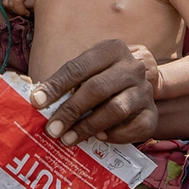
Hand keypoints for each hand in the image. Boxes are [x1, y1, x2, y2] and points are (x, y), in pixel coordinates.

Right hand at [2, 0, 36, 15]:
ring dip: (12, 9)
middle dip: (17, 11)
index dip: (20, 10)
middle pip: (10, 2)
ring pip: (5, 2)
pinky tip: (17, 6)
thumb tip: (25, 6)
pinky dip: (9, 6)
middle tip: (25, 12)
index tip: (27, 13)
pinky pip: (4, 0)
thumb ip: (33, 2)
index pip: (16, 0)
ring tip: (21, 9)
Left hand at [28, 40, 156, 145]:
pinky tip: (99, 138)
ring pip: (115, 109)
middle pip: (97, 89)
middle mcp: (132, 67)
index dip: (56, 86)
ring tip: (68, 139)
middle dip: (70, 111)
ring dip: (88, 127)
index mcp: (111, 49)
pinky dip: (114, 135)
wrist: (138, 88)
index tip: (37, 102)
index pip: (78, 67)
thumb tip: (36, 100)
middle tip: (52, 129)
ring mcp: (145, 90)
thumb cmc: (102, 80)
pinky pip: (133, 128)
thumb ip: (66, 83)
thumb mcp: (86, 72)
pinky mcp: (152, 114)